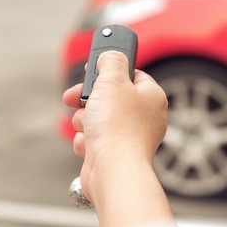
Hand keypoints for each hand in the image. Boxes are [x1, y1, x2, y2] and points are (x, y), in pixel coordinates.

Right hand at [63, 51, 173, 226]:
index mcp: (151, 97)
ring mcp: (129, 138)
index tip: (91, 72)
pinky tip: (89, 145)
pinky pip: (94, 140)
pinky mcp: (114, 155)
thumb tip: (110, 54)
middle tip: (74, 98)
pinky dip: (86, 141)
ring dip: (84, 121)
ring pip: (97, 119)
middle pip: (109, 97)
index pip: (131, 74)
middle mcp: (144, 117)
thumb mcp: (112, 79)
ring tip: (87, 126)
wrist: (113, 171)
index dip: (108, 72)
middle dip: (87, 99)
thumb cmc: (117, 126)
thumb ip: (111, 60)